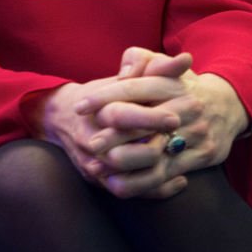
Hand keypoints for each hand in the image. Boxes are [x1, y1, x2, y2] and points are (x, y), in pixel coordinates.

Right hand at [29, 74, 180, 188]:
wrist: (65, 117)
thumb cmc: (104, 93)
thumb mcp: (127, 77)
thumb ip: (157, 67)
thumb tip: (185, 59)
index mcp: (96, 111)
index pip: (120, 116)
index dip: (149, 117)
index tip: (175, 117)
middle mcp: (91, 141)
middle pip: (121, 155)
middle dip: (155, 149)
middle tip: (182, 141)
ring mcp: (94, 165)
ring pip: (125, 180)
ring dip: (156, 172)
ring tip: (179, 159)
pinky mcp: (101, 182)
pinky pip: (129, 192)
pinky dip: (157, 189)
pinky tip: (180, 179)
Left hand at [74, 58, 248, 198]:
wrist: (226, 105)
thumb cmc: (181, 83)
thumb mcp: (162, 63)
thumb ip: (139, 60)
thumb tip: (123, 72)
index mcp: (172, 82)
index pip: (133, 88)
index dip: (104, 96)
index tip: (80, 106)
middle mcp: (185, 107)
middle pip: (143, 122)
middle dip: (113, 135)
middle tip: (88, 143)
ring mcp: (195, 133)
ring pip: (155, 153)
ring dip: (124, 164)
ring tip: (98, 168)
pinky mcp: (202, 156)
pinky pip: (167, 174)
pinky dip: (141, 182)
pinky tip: (117, 184)